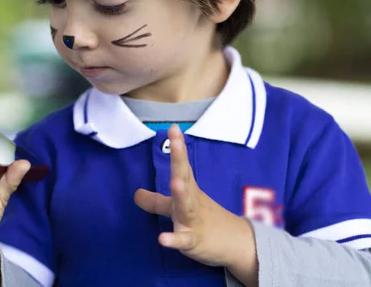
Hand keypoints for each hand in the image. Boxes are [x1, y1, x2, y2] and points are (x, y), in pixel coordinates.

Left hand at [134, 125, 256, 282]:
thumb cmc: (204, 220)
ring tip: (175, 182)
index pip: (182, 165)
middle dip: (180, 160)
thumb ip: (157, 202)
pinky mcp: (194, 241)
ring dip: (181, 194)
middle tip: (176, 142)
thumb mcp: (178, 208)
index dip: (178, 147)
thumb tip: (135, 194)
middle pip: (185, 177)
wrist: (236, 244)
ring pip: (187, 206)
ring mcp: (194, 220)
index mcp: (189, 188)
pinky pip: (183, 241)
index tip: (173, 127)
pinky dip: (174, 240)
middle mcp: (192, 200)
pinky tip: (162, 239)